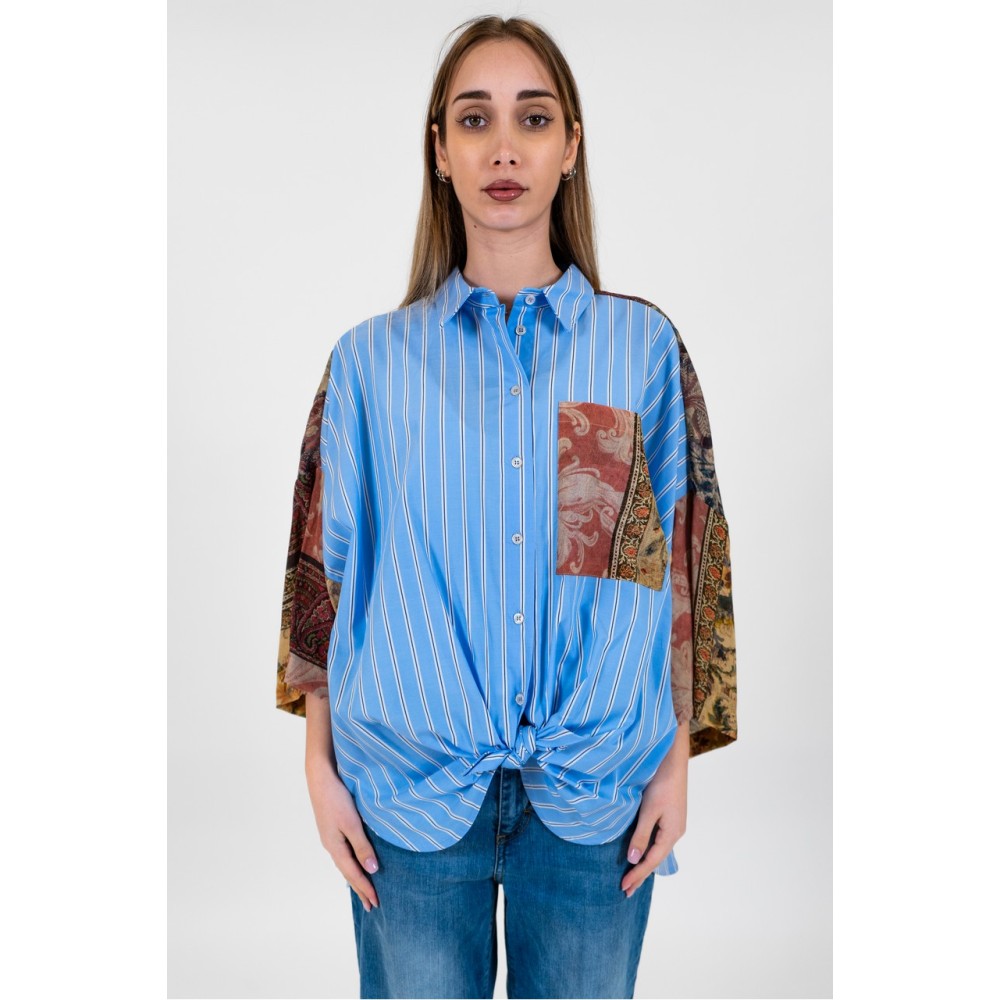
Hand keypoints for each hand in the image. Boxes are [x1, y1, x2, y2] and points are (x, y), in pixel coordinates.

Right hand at [305, 756, 380, 911]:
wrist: (320, 777)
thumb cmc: (336, 798)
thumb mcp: (352, 823)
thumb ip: (362, 846)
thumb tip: (372, 869)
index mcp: (335, 847)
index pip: (353, 873)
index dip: (365, 888)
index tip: (375, 903)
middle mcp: (331, 845)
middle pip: (347, 872)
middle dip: (359, 887)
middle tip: (370, 905)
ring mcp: (330, 836)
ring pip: (345, 862)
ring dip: (355, 876)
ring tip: (363, 888)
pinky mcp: (332, 827)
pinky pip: (344, 852)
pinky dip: (351, 863)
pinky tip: (354, 861)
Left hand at [621, 722, 688, 897]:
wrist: (673, 760)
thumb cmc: (662, 783)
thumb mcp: (649, 810)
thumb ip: (641, 834)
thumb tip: (633, 858)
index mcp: (672, 833)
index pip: (651, 861)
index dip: (637, 874)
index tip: (624, 887)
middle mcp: (675, 832)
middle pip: (655, 858)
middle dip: (641, 874)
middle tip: (627, 890)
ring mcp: (673, 824)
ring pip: (656, 849)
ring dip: (643, 862)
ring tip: (632, 876)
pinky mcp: (669, 815)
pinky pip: (657, 839)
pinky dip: (647, 849)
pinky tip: (640, 851)